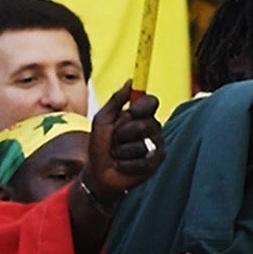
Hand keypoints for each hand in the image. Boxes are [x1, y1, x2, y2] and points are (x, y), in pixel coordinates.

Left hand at [84, 81, 163, 201]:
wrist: (97, 172)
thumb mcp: (102, 120)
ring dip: (121, 151)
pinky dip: (126, 164)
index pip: (152, 102)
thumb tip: (131, 81)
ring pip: (142, 145)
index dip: (142, 106)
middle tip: (114, 140)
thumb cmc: (99, 145)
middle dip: (122, 134)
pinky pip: (143, 162)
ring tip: (116, 154)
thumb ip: (116, 100)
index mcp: (140, 115)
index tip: (131, 111)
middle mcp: (152, 128)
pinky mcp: (155, 163)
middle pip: (145, 124)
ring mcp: (155, 145)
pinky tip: (121, 165)